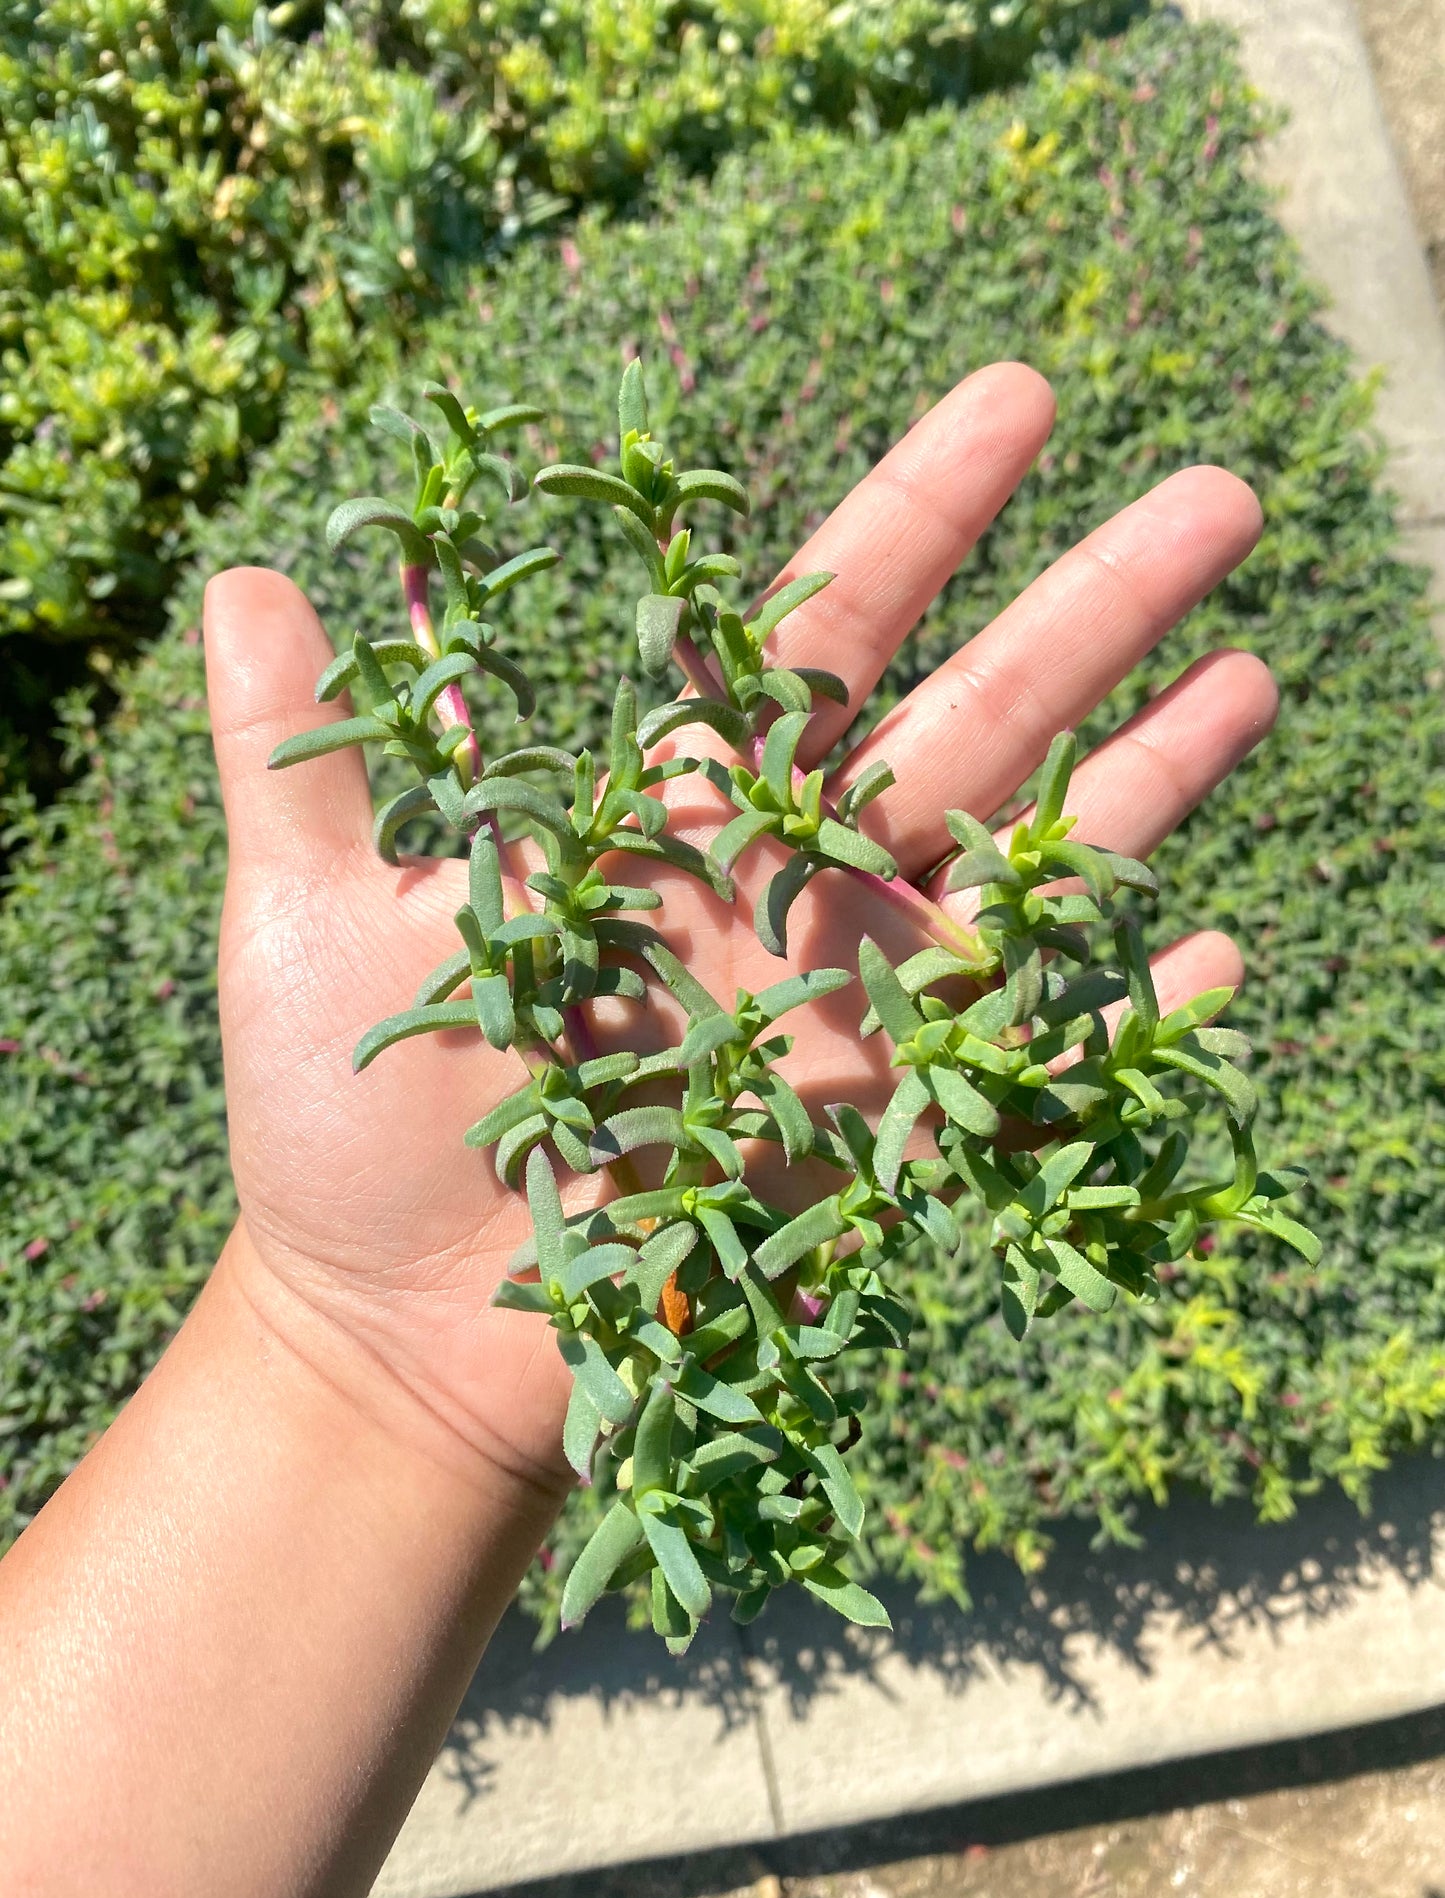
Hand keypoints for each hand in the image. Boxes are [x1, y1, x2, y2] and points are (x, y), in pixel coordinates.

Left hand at [205, 361, 1274, 1498]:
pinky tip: (1221, 958)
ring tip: (1258, 671)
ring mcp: (856, 1009)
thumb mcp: (311, 921)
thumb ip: (303, 752)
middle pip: (973, 717)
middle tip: (1219, 493)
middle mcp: (794, 888)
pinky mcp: (886, 1136)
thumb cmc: (353, 1123)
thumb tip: (256, 573)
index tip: (1022, 397)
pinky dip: (1122, 1023)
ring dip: (1150, 776)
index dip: (921, 512)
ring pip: (1030, 867)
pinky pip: (1033, 1067)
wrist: (406, 1330)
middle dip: (1093, 605)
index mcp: (679, 810)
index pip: (822, 628)